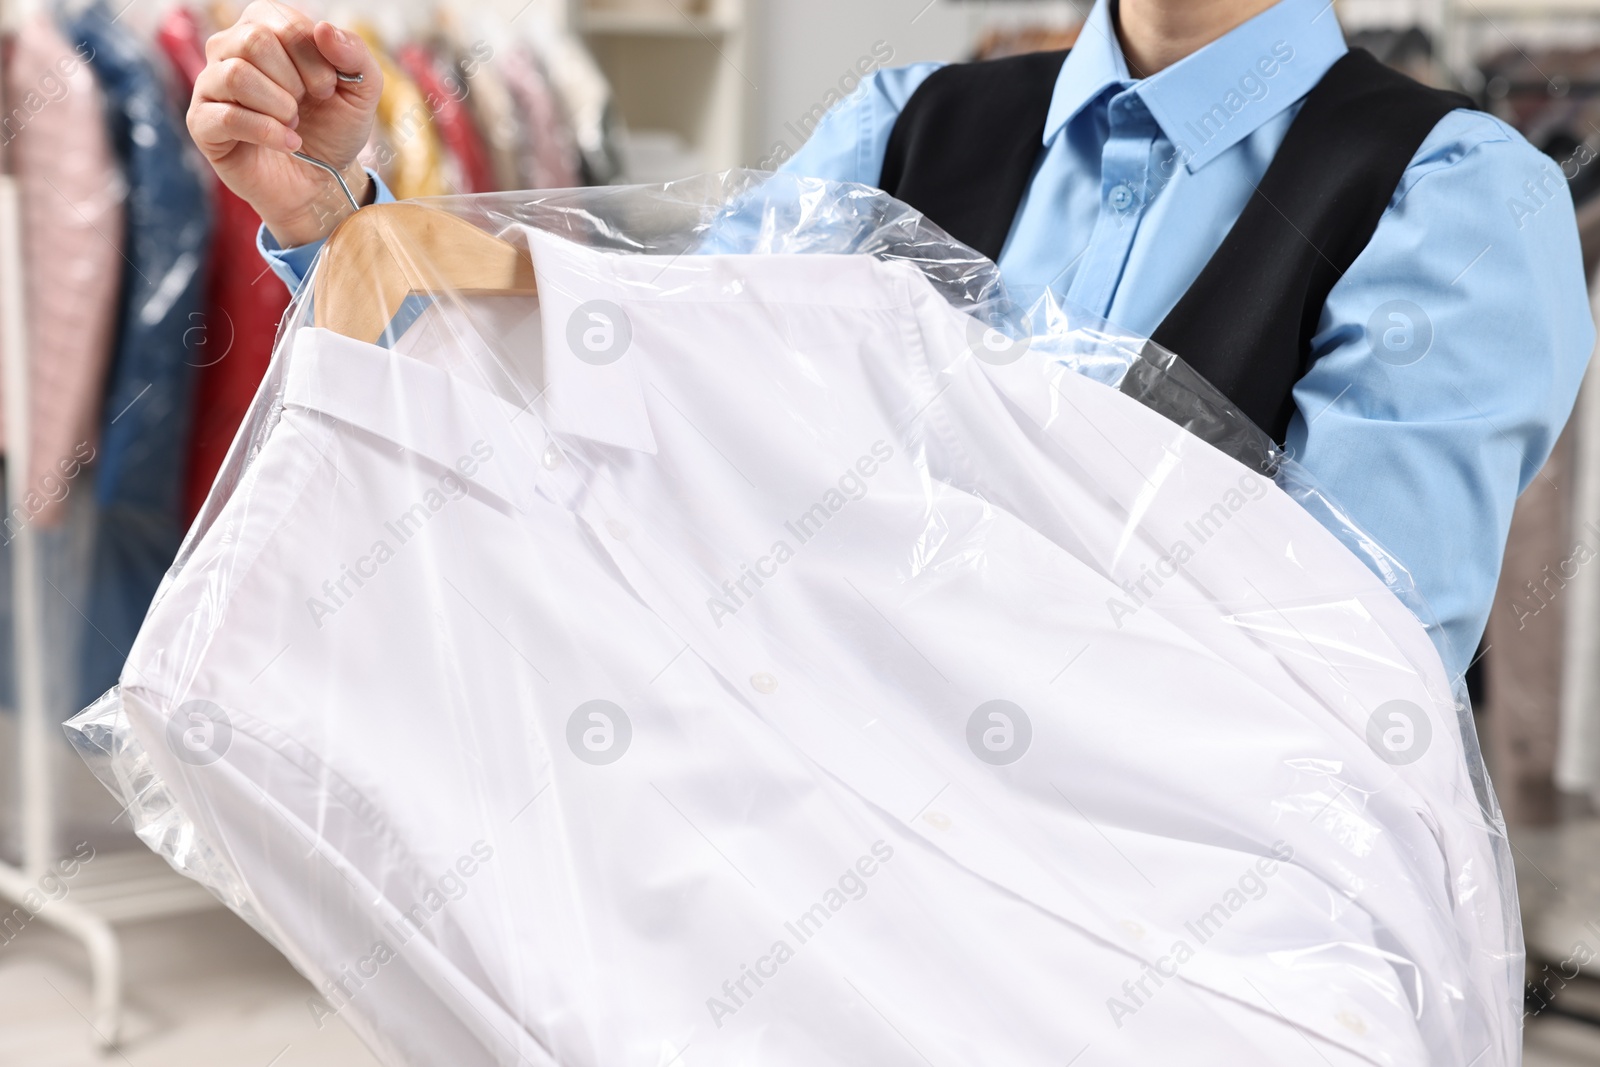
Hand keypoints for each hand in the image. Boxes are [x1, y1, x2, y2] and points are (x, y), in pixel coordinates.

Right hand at [187, 2, 382, 247]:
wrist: (322, 181)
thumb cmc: (333, 128)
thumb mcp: (361, 90)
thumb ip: (354, 53)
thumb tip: (324, 28)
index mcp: (264, 27)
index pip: (281, 23)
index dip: (314, 59)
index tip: (326, 89)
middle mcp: (229, 48)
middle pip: (254, 40)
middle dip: (295, 81)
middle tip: (307, 105)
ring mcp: (211, 85)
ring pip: (236, 75)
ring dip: (280, 106)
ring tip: (294, 123)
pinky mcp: (203, 123)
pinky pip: (227, 117)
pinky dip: (268, 132)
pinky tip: (290, 143)